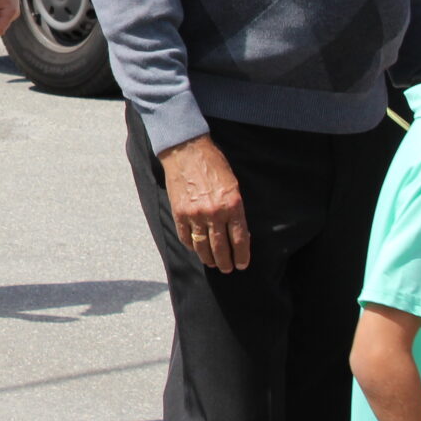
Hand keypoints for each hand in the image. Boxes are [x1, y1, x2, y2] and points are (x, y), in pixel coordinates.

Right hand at [159, 133, 249, 271]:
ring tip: (212, 263)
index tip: (242, 265)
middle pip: (221, 247)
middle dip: (226, 262)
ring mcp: (195, 214)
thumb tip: (239, 231)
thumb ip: (236, 209)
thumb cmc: (213, 164)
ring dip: (208, 258)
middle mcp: (214, 213)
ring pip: (202, 245)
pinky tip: (196, 248)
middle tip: (227, 269)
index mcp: (233, 205)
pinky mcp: (179, 212)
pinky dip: (191, 245)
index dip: (242, 256)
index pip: (240, 239)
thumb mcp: (233, 185)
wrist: (187, 150)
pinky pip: (186, 236)